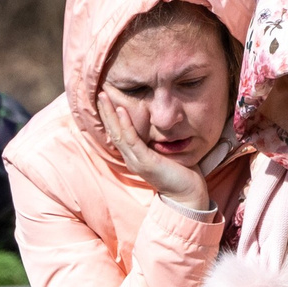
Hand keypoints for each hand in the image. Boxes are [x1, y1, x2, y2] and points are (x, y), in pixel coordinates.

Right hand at [97, 88, 211, 213]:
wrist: (188, 194)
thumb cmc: (181, 173)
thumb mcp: (166, 152)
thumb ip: (158, 140)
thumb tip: (161, 122)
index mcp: (134, 156)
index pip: (118, 133)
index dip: (110, 116)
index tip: (106, 99)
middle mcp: (131, 158)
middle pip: (113, 131)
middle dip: (105, 111)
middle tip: (99, 92)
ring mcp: (136, 160)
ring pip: (118, 133)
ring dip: (110, 113)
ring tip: (104, 96)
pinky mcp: (145, 162)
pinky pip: (131, 140)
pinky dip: (125, 124)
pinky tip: (121, 111)